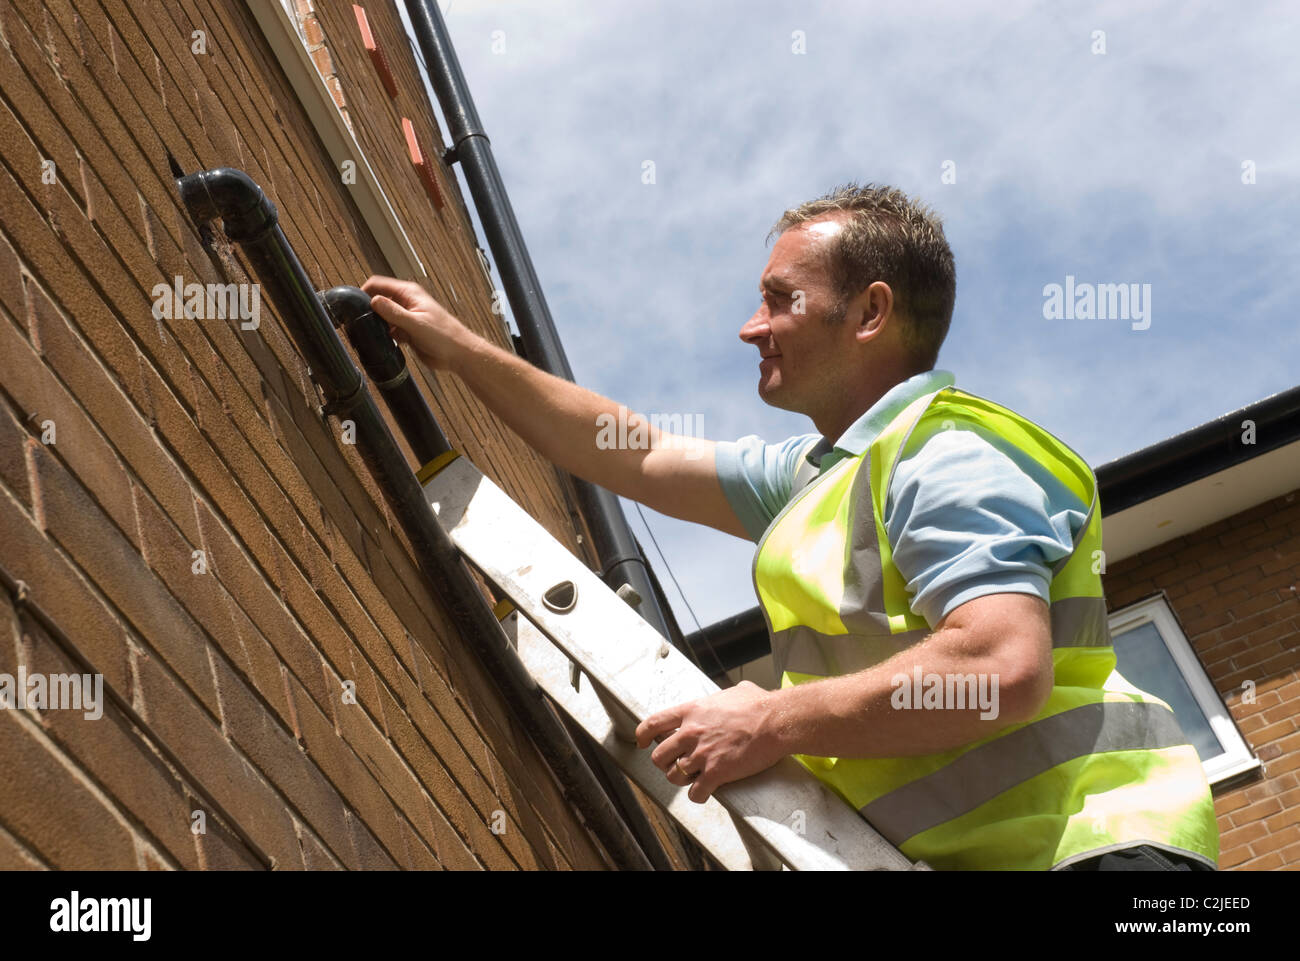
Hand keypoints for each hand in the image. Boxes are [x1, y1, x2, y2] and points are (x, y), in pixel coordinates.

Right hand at [361, 275, 475, 369]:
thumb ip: (394, 312)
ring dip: (375, 324)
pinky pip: (388, 330)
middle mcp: (406, 303)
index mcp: (409, 293)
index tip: (352, 304)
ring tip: (365, 334)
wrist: (457, 354)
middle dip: (367, 309)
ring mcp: (406, 317)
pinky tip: (379, 342)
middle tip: (356, 321)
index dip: (364, 291)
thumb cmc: (444, 336)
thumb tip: (373, 301)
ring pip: (382, 317)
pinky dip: (383, 335)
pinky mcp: (406, 332)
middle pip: (378, 300)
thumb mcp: (416, 323)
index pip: (379, 284)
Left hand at [634, 680, 786, 803]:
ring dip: (682, 780)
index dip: (643, 735)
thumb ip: (721, 698)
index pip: (653, 724)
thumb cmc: (759, 705)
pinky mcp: (716, 773)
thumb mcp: (734, 692)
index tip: (642, 742)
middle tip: (674, 763)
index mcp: (692, 712)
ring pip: (674, 777)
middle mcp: (691, 733)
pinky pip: (696, 793)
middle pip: (659, 756)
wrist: (776, 721)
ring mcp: (702, 755)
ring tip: (693, 777)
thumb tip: (731, 696)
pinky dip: (698, 796)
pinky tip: (705, 792)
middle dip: (664, 763)